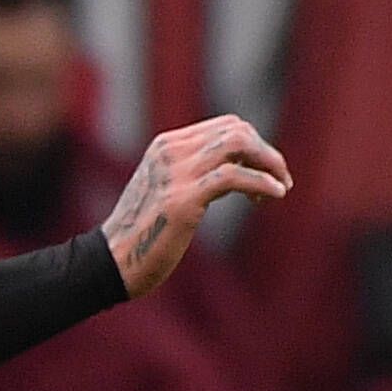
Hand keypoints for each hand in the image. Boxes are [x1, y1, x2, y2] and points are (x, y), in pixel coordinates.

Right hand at [102, 115, 291, 297]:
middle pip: (237, 130)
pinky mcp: (182, 200)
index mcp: (165, 146)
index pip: (226, 126)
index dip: (256, 146)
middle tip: (281, 181)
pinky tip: (274, 196)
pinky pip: (234, 176)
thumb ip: (191, 175)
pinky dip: (262, 183)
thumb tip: (235, 173)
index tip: (266, 173)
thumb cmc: (140, 236)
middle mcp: (170, 152)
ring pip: (239, 144)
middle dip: (267, 153)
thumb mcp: (164, 192)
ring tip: (281, 188)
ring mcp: (175, 174)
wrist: (110, 264)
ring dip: (270, 164)